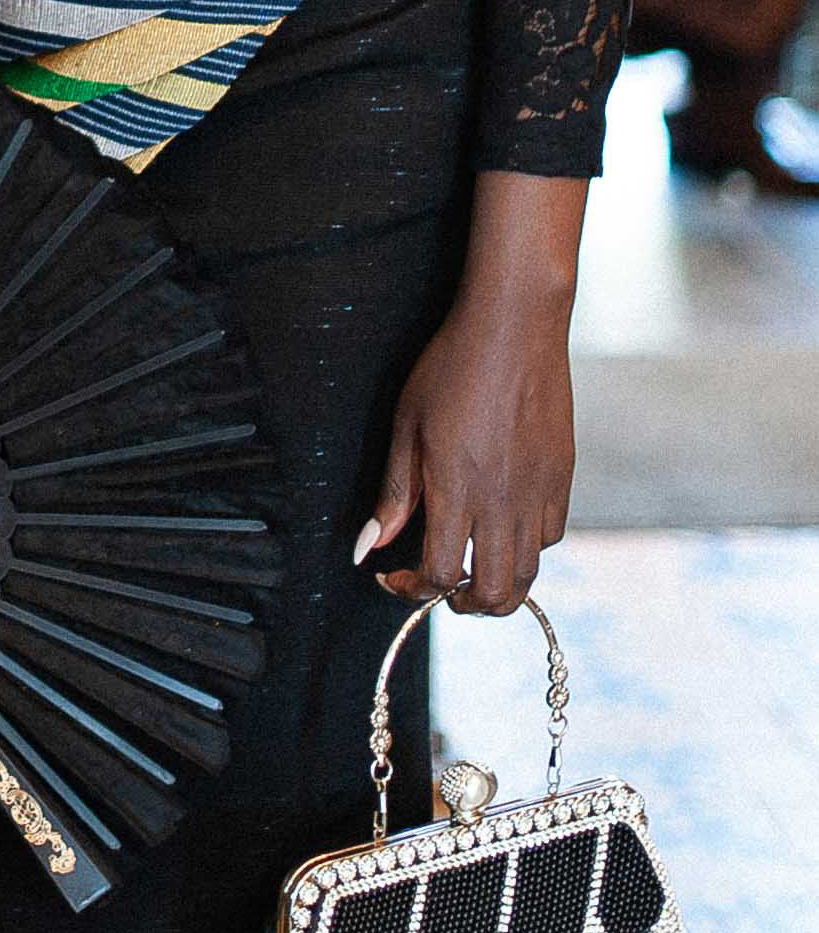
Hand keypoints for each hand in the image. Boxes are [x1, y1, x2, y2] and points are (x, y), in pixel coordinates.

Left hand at [357, 171, 582, 616]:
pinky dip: (527, 548)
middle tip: (436, 589)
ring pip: (530, 572)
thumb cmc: (450, 367)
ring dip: (497, 585)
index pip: (442, 574)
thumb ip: (395, 494)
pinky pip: (552, 535)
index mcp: (459, 490)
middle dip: (461, 606)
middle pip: (496, 594)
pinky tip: (503, 525)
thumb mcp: (407, 426)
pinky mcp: (563, 476)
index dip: (411, 588)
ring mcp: (540, 491)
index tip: (391, 573)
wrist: (515, 326)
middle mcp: (505, 501)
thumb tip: (369, 547)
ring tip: (470, 568)